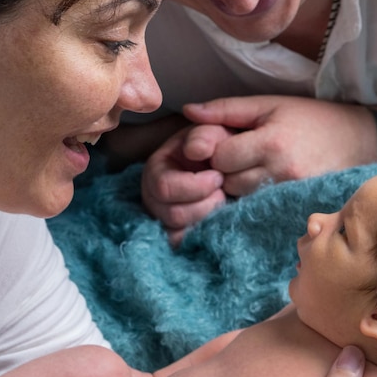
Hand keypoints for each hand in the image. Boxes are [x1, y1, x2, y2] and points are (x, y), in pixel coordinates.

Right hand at [141, 124, 230, 244]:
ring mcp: (163, 217)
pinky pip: (182, 244)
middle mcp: (153, 196)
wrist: (224, 161)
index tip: (219, 176)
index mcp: (155, 169)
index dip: (197, 185)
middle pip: (172, 215)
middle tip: (223, 191)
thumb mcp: (213, 132)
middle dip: (205, 204)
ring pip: (178, 233)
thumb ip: (205, 135)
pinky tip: (217, 219)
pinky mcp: (175, 232)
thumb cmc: (217, 145)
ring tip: (222, 201)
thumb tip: (195, 151)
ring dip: (207, 218)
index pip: (165, 187)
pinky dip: (201, 234)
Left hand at [183, 95, 376, 195]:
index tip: (223, 141)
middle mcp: (281, 174)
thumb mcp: (268, 104)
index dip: (214, 150)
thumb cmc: (310, 117)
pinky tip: (260, 182)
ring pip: (240, 199)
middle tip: (236, 154)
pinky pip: (258, 209)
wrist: (358, 139)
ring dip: (236, 185)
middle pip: (227, 182)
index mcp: (272, 143)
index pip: (220, 157)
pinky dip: (252, 197)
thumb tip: (188, 111)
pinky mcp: (297, 208)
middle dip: (223, 169)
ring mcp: (291, 195)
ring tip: (250, 166)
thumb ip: (226, 109)